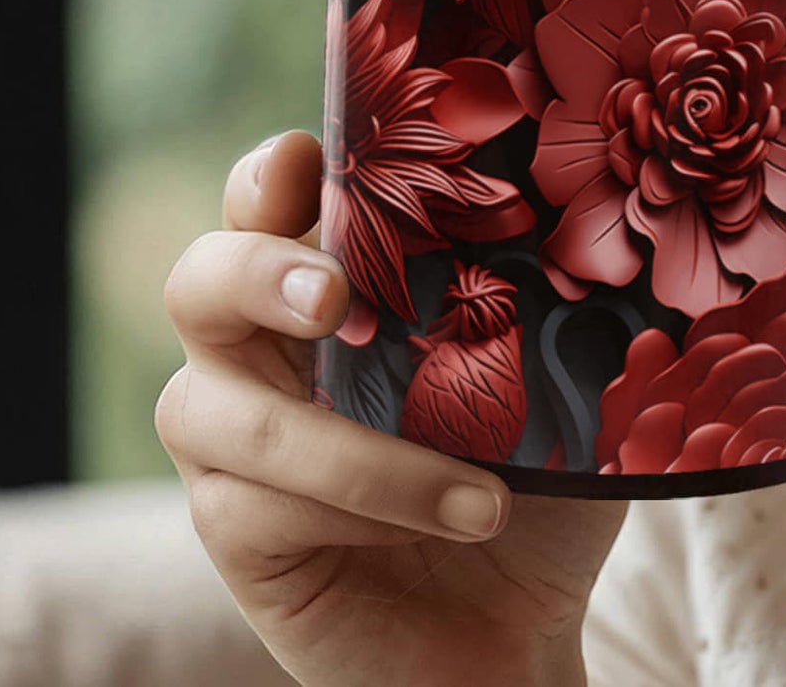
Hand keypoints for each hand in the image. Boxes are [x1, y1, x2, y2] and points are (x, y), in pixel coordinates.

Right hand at [157, 130, 625, 686]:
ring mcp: (233, 439)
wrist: (521, 625)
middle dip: (255, 270)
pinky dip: (364, 512)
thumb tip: (586, 224)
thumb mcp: (559, 371)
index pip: (272, 196)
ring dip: (354, 448)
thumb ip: (546, 299)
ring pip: (217, 410)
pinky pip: (254, 507)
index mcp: (334, 275)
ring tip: (483, 488)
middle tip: (334, 296)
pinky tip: (453, 520)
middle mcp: (261, 345)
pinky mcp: (233, 531)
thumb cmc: (537, 473)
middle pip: (199, 277)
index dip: (274, 172)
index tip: (313, 160)